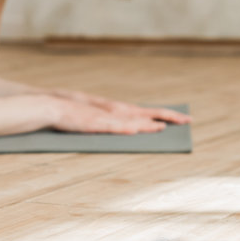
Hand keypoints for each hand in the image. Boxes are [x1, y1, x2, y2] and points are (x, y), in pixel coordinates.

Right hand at [48, 92, 190, 133]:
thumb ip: (112, 125)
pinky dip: (124, 127)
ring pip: (131, 120)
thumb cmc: (72, 116)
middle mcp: (114, 111)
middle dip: (166, 116)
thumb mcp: (95, 120)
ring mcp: (104, 117)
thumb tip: (131, 133)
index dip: (164, 114)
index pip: (145, 112)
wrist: (51, 106)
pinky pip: (112, 126)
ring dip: (148, 124)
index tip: (182, 118)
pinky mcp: (93, 123)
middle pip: (144, 113)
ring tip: (165, 127)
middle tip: (188, 120)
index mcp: (116, 110)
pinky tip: (135, 130)